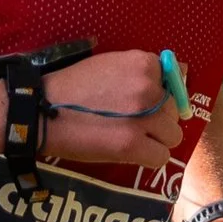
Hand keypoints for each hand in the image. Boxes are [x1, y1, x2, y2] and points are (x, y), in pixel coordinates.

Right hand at [41, 48, 184, 171]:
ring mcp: (142, 117)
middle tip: (130, 123)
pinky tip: (129, 152)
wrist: (40, 109)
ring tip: (129, 138)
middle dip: (157, 119)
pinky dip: (148, 157)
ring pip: (171, 135)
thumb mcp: (108, 65)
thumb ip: (142, 71)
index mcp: (142, 64)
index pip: (173, 83)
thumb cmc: (71, 86)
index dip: (159, 96)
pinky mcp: (132, 144)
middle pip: (173, 111)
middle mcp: (149, 87)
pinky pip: (160, 157)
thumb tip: (183, 73)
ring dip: (155, 139)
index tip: (140, 103)